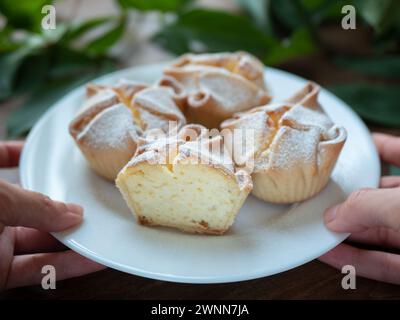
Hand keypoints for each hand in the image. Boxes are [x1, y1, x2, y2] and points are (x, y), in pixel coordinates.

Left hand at [0, 141, 104, 289]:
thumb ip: (35, 205)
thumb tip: (74, 214)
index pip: (0, 160)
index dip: (18, 153)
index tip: (39, 151)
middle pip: (31, 205)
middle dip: (62, 204)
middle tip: (93, 202)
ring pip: (40, 239)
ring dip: (72, 237)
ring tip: (104, 231)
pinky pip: (39, 269)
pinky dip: (67, 267)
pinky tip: (94, 261)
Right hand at [319, 133, 399, 283]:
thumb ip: (368, 207)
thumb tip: (334, 216)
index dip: (381, 147)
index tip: (360, 144)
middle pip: (382, 198)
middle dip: (351, 200)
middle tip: (322, 199)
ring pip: (379, 232)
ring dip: (348, 233)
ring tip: (317, 228)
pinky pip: (384, 262)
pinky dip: (357, 260)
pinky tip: (331, 255)